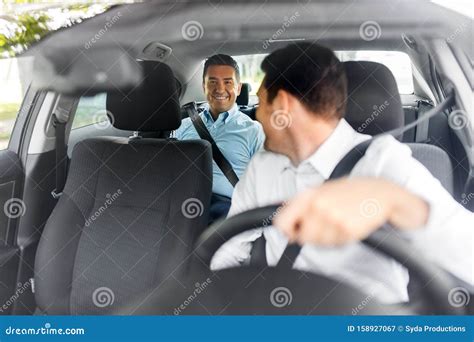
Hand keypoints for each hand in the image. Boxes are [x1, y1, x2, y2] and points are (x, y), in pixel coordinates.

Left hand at [274, 178, 428, 245]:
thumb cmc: (349, 192)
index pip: (282, 222)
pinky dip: (340, 239)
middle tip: (324, 226)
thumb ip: (300, 206)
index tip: (293, 232)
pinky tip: (347, 226)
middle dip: (311, 236)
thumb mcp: (320, 191)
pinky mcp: (346, 229)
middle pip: (301, 237)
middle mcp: (317, 205)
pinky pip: (335, 244)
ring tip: (337, 223)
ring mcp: (332, 218)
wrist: (380, 193)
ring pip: (318, 242)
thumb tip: (282, 225)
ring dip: (326, 238)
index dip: (287, 231)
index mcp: (308, 195)